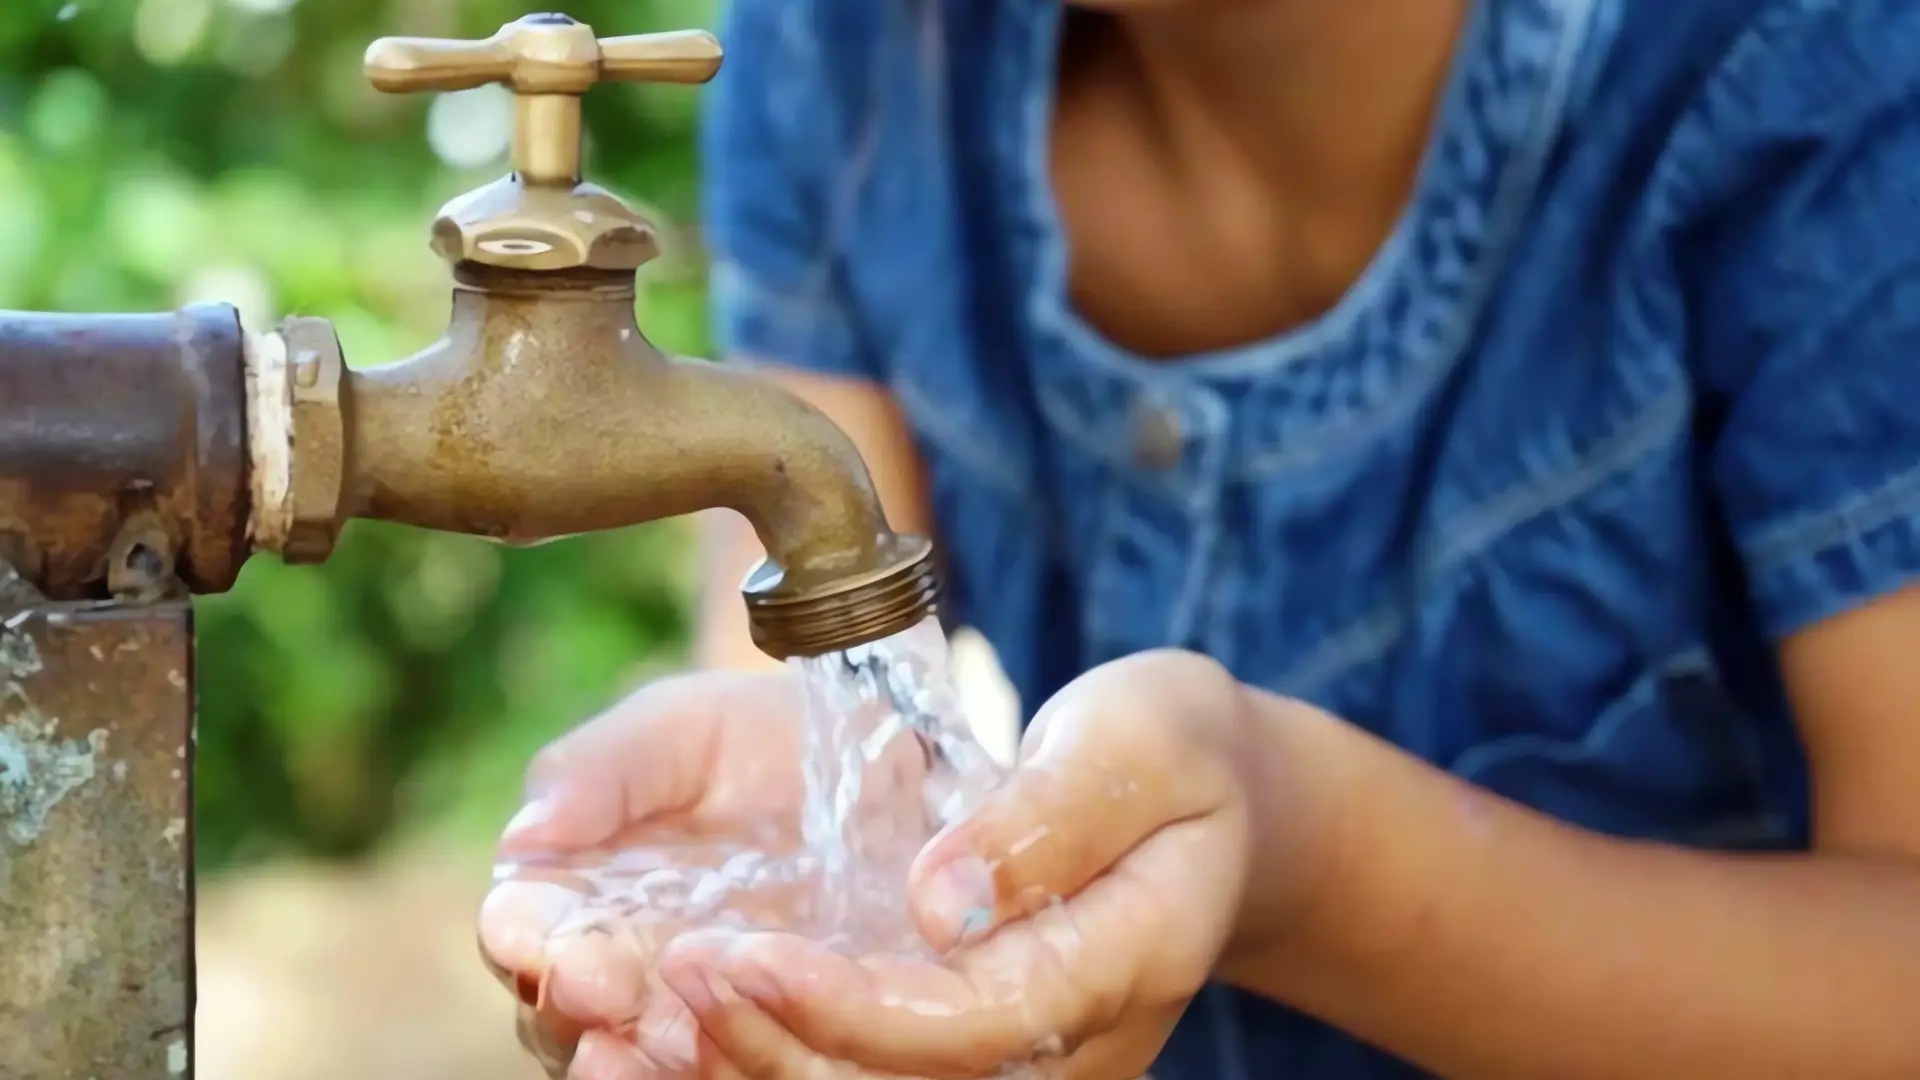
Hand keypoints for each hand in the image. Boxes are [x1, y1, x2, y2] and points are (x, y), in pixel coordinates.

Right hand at [477, 668, 934, 1079]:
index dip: (527, 939)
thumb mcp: (681, 729)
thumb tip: (526, 834)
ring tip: (658, 1044)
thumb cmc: (749, 740)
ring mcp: (687, 1011)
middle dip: (575, 1007)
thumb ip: (601, 770)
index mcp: (569, 891)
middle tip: (605, 991)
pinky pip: (732, 1068)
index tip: (556, 943)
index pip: (521, 928)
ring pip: (638, 1059)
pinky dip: (726, 1068)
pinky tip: (736, 1057)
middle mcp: (611, 966)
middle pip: (563, 1011)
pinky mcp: (765, 1034)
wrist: (871, 765)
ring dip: (641, 1061)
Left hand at [657, 650, 1272, 1079]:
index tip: (743, 952)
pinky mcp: (982, 1058)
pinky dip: (782, 1055)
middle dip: (777, 1046)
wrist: (1212, 809)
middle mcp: (1076, 1046)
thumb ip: (1047, 818)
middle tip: (675, 973)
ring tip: (664, 1001)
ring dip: (764, 1065)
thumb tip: (939, 900)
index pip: (972, 1021)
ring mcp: (1031, 1066)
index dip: (849, 1007)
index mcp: (1125, 962)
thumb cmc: (1171, 754)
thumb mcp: (1136, 741)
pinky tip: (701, 1017)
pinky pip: (873, 1079)